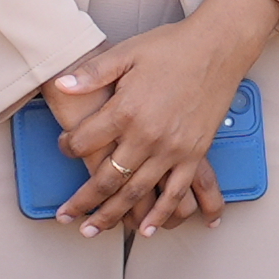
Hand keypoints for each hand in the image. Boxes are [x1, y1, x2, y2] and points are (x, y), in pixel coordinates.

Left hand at [37, 9, 257, 236]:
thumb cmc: (172, 47)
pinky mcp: (193, 154)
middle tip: (65, 215)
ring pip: (135, 193)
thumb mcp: (126, 53)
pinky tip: (144, 229)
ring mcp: (172, 149)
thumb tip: (61, 84)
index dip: (68, 147)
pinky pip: (174, 193)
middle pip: (105, 179)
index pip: (85, 141)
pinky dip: (159, 214)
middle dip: (82, 201)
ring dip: (111, 215)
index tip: (65, 147)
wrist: (217, 47)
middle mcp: (147, 136)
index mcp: (126, 110)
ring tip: (92, 230)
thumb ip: (93, 73)